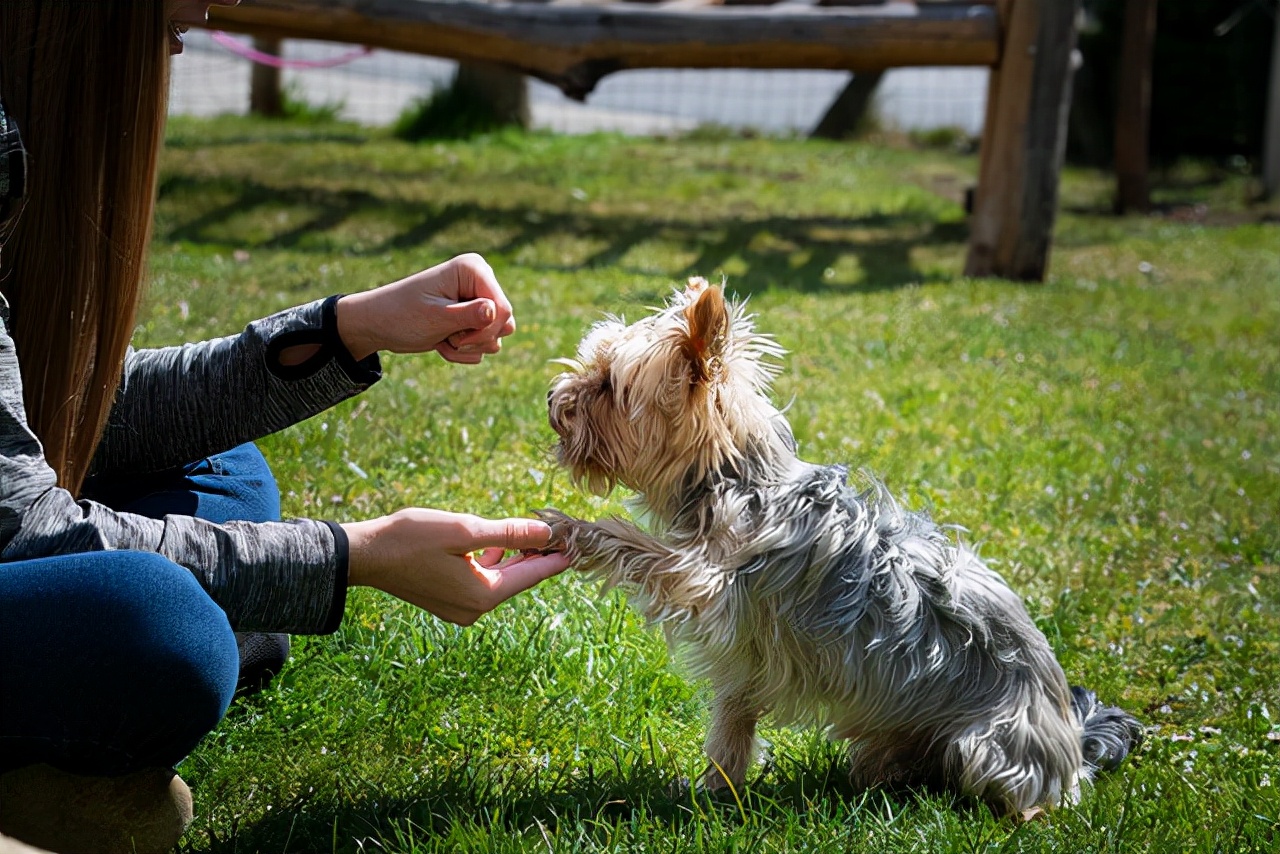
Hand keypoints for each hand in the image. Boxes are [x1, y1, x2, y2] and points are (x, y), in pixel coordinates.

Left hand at [335, 253, 515, 363]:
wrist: (380, 324)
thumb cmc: (402, 315)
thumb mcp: (435, 317)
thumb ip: (469, 315)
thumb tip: (497, 311)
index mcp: (473, 269)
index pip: (503, 308)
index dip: (485, 329)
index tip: (457, 337)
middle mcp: (481, 281)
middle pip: (505, 323)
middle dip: (477, 339)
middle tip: (449, 338)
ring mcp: (478, 300)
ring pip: (497, 336)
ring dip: (469, 347)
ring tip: (443, 339)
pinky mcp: (474, 318)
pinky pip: (486, 344)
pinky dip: (464, 351)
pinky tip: (443, 342)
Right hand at [342, 509, 570, 624]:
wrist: (364, 555)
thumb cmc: (410, 539)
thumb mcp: (465, 530)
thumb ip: (508, 533)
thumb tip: (546, 534)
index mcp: (484, 595)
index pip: (533, 575)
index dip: (558, 556)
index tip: (581, 542)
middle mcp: (475, 609)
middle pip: (519, 579)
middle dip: (539, 554)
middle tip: (562, 531)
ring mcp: (461, 608)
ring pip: (501, 579)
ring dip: (516, 556)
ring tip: (536, 533)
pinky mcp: (448, 600)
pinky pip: (483, 581)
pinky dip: (494, 562)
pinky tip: (499, 544)